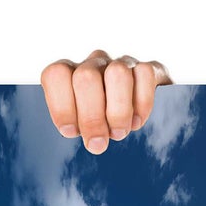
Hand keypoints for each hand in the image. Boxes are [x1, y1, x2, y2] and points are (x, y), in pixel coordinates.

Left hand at [40, 51, 172, 152]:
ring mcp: (121, 63)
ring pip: (117, 73)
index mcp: (70, 75)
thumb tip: (95, 141)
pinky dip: (142, 104)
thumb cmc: (99, 123)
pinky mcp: (149, 68)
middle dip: (92, 117)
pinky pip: (145, 74)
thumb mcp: (80, 127)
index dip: (62, 106)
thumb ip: (78, 129)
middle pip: (86, 78)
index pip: (56, 74)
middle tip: (99, 142)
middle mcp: (94, 64)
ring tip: (118, 132)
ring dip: (118, 112)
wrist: (133, 117)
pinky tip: (136, 122)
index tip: (70, 131)